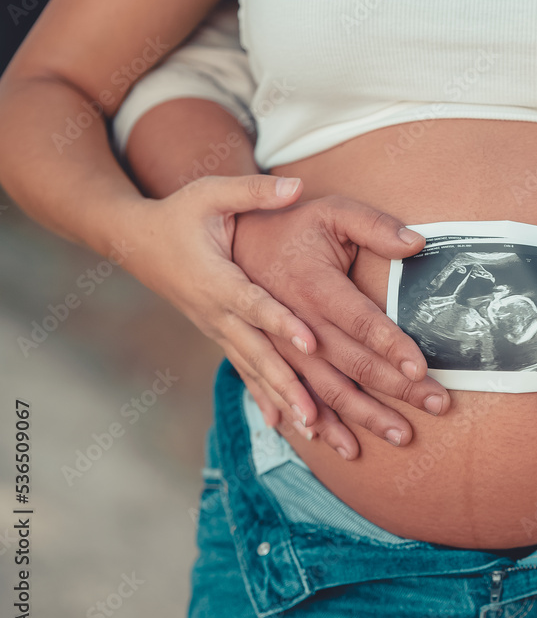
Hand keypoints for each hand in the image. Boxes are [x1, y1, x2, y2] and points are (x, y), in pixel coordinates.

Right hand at [124, 175, 320, 432]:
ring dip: (283, 401)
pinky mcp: (221, 337)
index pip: (253, 304)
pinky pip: (246, 373)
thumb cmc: (179, 213)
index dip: (281, 323)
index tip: (310, 342)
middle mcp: (216, 313)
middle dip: (288, 385)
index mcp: (216, 278)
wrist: (138, 242)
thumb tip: (295, 186)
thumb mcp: (210, 193)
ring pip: (254, 371)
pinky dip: (266, 400)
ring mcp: (217, 330)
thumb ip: (252, 191)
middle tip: (317, 415)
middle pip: (256, 353)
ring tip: (315, 430)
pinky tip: (288, 427)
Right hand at [233, 193, 452, 457]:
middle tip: (437, 406)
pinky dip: (302, 419)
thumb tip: (417, 242)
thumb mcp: (328, 209)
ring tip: (396, 438)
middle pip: (346, 364)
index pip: (358, 320)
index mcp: (309, 284)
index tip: (420, 368)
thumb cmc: (278, 224)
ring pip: (317, 389)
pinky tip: (326, 440)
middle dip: (392, 390)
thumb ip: (372, 223)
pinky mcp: (252, 355)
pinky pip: (277, 393)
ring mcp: (269, 345)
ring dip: (355, 418)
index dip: (390, 344)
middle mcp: (290, 321)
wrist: (202, 238)